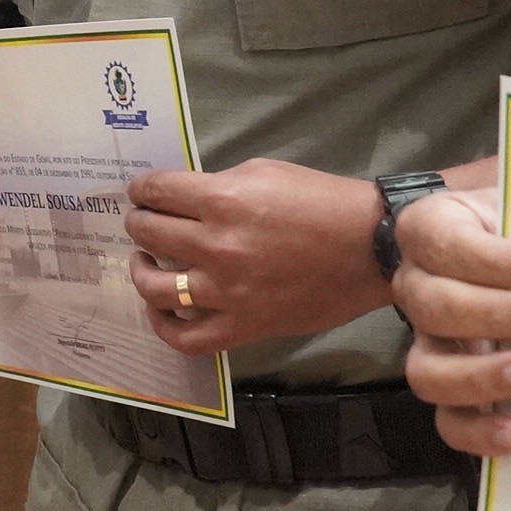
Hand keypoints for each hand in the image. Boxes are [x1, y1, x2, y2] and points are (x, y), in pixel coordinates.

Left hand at [123, 159, 396, 353]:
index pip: (156, 191)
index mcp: (223, 200)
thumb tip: (183, 199)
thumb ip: (218, 185)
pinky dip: (163, 325)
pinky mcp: (244, 326)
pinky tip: (161, 307)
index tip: (143, 192)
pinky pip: (186, 337)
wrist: (371, 248)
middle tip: (144, 221)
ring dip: (141, 269)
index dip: (142, 189)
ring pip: (154, 286)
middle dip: (139, 221)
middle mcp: (218, 246)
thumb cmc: (322, 202)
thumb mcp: (265, 173)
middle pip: (148, 233)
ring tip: (146, 261)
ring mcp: (227, 291)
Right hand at [393, 188, 510, 455]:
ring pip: (429, 370)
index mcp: (432, 231)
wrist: (501, 257)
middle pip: (434, 307)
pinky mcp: (451, 389)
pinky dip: (479, 431)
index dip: (497, 262)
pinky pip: (447, 420)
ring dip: (482, 376)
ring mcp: (428, 344)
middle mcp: (417, 287)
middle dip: (498, 315)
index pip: (449, 245)